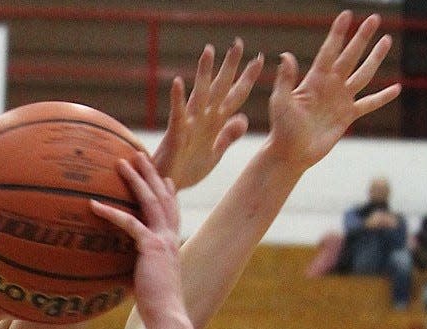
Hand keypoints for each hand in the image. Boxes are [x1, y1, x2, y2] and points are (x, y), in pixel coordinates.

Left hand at [91, 150, 181, 325]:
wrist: (167, 314)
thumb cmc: (157, 305)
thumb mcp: (148, 280)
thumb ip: (139, 269)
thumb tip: (122, 274)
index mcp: (172, 243)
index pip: (172, 211)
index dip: (168, 192)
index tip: (165, 178)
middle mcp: (170, 236)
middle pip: (162, 196)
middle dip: (150, 173)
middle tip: (139, 155)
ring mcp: (163, 239)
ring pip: (150, 201)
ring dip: (136, 179)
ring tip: (122, 162)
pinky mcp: (151, 247)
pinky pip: (129, 223)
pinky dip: (111, 213)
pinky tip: (94, 205)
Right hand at [153, 40, 263, 190]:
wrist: (167, 186)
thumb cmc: (187, 170)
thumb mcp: (215, 154)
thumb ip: (228, 136)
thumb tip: (243, 119)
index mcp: (214, 123)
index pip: (234, 96)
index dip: (246, 79)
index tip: (259, 59)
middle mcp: (203, 119)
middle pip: (219, 88)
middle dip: (229, 67)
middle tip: (238, 43)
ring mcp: (190, 125)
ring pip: (199, 94)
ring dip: (204, 73)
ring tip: (209, 50)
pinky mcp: (176, 134)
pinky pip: (177, 114)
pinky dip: (177, 99)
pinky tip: (178, 82)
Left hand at [265, 9, 399, 172]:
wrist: (291, 154)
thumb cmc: (282, 129)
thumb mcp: (280, 102)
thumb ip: (285, 79)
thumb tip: (285, 55)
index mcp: (314, 79)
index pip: (329, 51)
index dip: (338, 34)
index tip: (347, 15)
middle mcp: (330, 85)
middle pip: (350, 56)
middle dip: (362, 38)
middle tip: (374, 19)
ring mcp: (341, 99)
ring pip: (363, 74)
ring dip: (375, 58)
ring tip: (386, 40)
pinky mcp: (348, 116)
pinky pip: (369, 104)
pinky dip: (382, 97)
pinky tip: (396, 89)